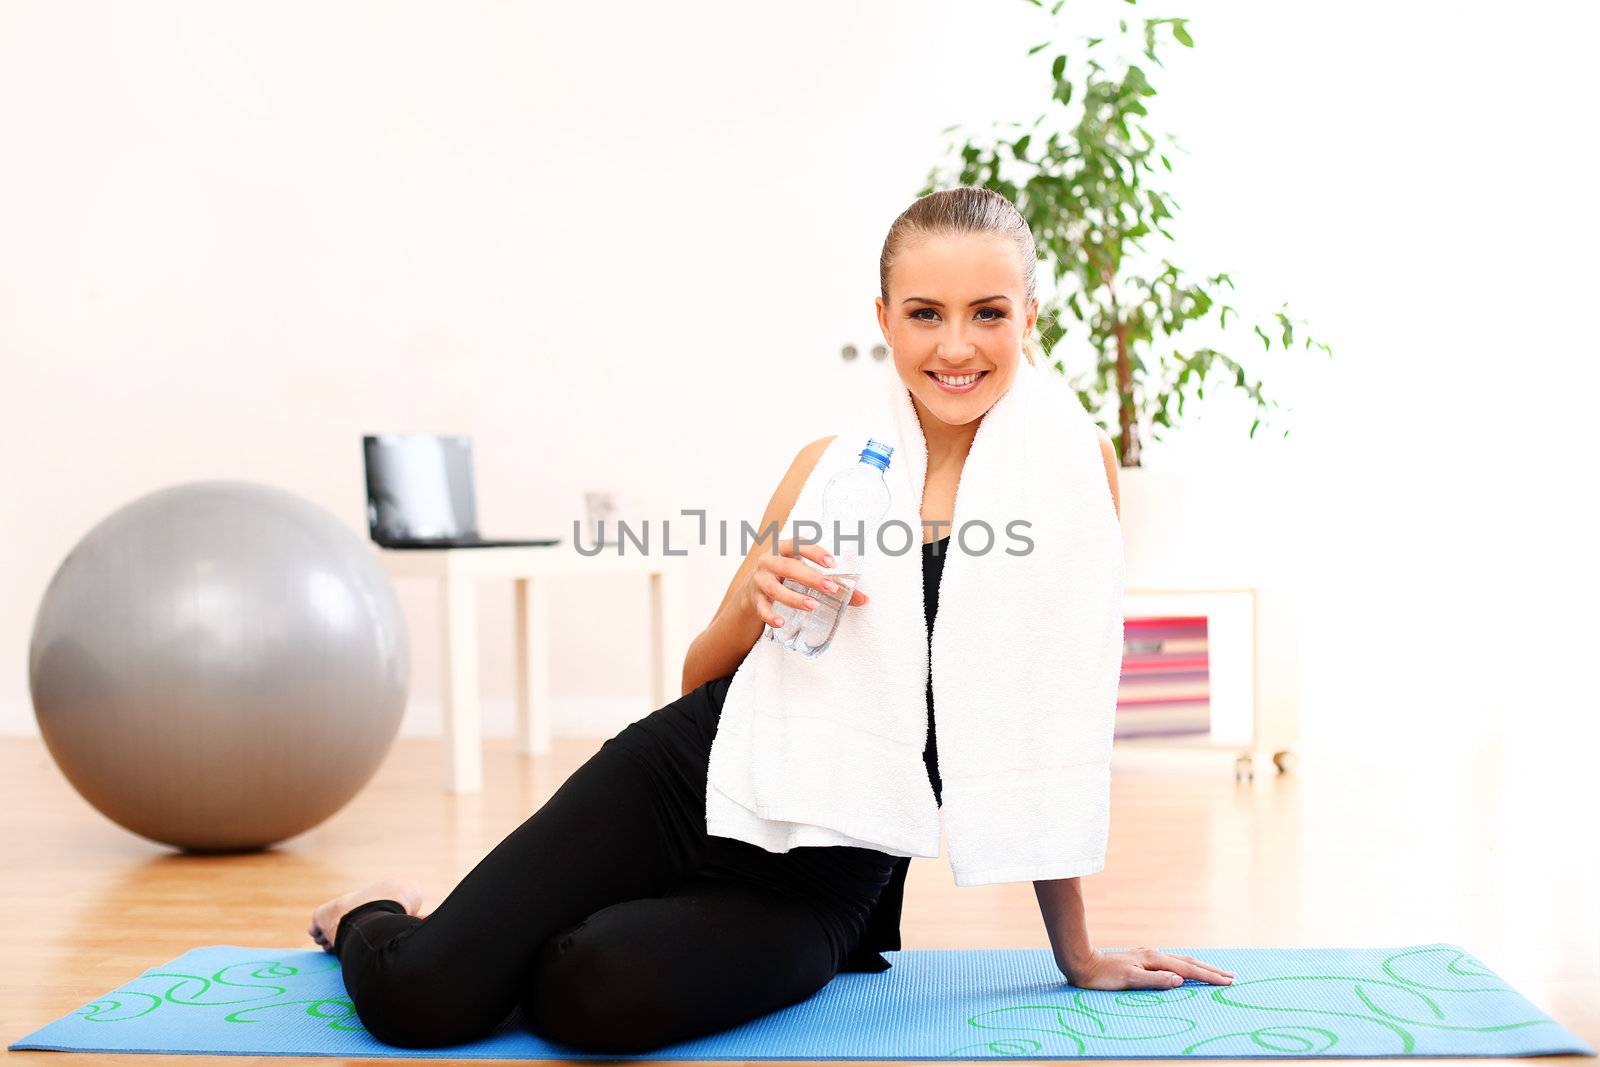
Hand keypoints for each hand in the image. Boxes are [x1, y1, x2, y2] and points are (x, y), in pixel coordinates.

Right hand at [745, 537, 867, 628]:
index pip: (799, 544)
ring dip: (794, 597)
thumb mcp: (805, 574)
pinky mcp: (754, 599)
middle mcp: (769, 561)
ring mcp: (760, 580)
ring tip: (812, 606)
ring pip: (775, 588)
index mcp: (784, 549)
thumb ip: (833, 584)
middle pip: (788, 567)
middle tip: (831, 588)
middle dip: (810, 577)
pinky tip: (780, 622)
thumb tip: (864, 599)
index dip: (815, 552)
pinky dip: (770, 615)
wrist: (751, 590)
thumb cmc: (786, 577)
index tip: (832, 563)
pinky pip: (762, 608)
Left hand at [1063, 947, 1234, 989]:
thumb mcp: (1128, 980)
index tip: (1228, 982)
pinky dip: (1188, 966)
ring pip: (1182, 961)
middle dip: (1212, 970)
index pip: (1188, 969)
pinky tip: (1189, 969)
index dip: (1209, 977)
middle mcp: (1154, 955)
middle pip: (1189, 962)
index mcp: (1154, 960)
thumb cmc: (1103, 976)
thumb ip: (1154, 980)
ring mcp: (1149, 957)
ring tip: (1218, 972)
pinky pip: (1173, 963)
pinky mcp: (1144, 960)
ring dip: (1202, 967)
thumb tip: (1180, 979)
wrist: (1083, 964)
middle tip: (1233, 976)